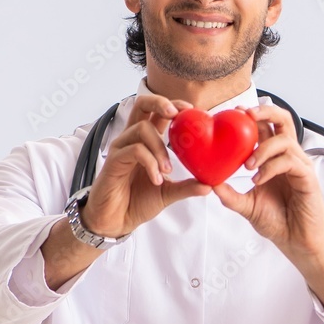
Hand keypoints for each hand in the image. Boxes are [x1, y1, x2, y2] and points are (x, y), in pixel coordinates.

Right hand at [82, 94, 211, 235]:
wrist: (116, 221)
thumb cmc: (136, 202)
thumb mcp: (168, 193)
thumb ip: (187, 187)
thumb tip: (210, 185)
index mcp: (145, 142)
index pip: (157, 112)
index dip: (173, 105)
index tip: (191, 110)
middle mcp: (132, 140)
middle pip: (141, 104)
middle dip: (160, 102)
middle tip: (177, 115)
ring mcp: (121, 149)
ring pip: (141, 129)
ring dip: (160, 148)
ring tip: (168, 170)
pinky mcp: (113, 161)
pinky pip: (135, 151)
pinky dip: (150, 162)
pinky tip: (157, 179)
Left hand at [211, 103, 323, 257]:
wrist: (296, 241)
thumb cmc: (278, 221)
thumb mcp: (247, 206)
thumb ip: (230, 195)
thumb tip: (209, 183)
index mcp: (275, 158)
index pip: (267, 127)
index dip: (252, 115)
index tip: (234, 113)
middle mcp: (289, 157)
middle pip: (283, 119)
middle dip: (264, 111)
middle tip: (245, 115)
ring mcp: (300, 165)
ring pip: (284, 140)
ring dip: (263, 149)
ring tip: (248, 166)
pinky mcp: (307, 177)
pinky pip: (290, 161)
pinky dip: (271, 167)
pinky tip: (259, 179)